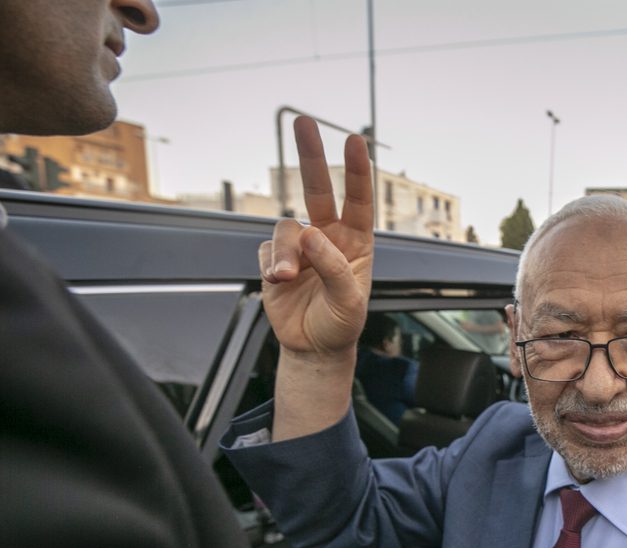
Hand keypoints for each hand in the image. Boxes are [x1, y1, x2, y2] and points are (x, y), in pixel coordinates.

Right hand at [260, 116, 373, 355]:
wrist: (314, 347)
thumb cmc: (341, 323)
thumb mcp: (349, 301)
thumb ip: (334, 267)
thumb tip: (310, 233)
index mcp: (356, 242)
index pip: (359, 201)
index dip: (357, 171)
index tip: (354, 140)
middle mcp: (328, 236)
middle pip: (318, 189)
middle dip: (311, 155)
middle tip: (303, 121)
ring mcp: (300, 246)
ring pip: (286, 228)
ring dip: (285, 253)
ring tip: (285, 278)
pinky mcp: (275, 258)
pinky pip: (267, 250)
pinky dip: (270, 265)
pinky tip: (277, 283)